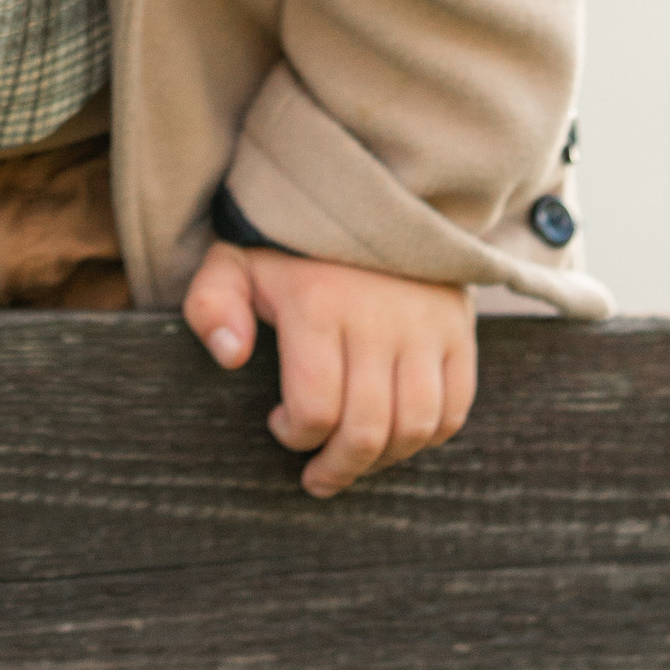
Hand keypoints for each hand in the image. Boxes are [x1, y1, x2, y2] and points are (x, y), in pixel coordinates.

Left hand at [182, 241, 475, 497]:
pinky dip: (428, 436)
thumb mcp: (235, 260)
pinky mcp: (457, 328)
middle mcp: (378, 319)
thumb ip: (212, 305)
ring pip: (416, 427)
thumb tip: (231, 358)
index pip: (316, 408)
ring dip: (384, 461)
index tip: (279, 426)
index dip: (295, 436)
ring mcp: (425, 325)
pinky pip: (455, 407)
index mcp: (318, 305)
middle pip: (368, 430)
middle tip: (317, 475)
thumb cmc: (290, 242)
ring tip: (356, 461)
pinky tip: (396, 435)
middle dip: (338, 468)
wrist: (365, 193)